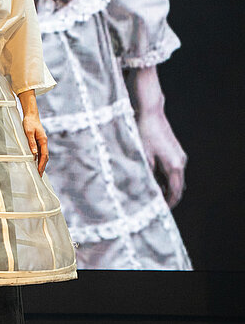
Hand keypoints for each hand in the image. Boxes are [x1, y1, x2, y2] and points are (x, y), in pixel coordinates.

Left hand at [23, 114, 47, 175]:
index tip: (39, 172)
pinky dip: (39, 158)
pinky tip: (36, 162)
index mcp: (43, 140)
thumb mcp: (29, 132)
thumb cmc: (30, 122)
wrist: (31, 115)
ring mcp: (42, 141)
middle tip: (39, 175)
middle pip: (45, 157)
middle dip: (42, 166)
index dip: (42, 164)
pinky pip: (40, 151)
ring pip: (43, 155)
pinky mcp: (39, 140)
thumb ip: (32, 142)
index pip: (44, 155)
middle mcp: (44, 142)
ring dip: (41, 163)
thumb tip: (34, 153)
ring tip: (38, 171)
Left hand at [125, 66, 186, 207]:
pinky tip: (152, 178)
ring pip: (175, 178)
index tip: (160, 211)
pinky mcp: (175, 150)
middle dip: (167, 197)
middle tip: (154, 205)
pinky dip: (165, 177)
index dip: (168, 204)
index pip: (175, 192)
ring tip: (151, 193)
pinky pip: (173, 170)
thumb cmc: (144, 132)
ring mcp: (179, 155)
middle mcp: (180, 161)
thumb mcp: (142, 156)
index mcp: (174, 165)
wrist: (150, 112)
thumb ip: (146, 175)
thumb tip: (145, 190)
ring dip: (166, 187)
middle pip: (177, 187)